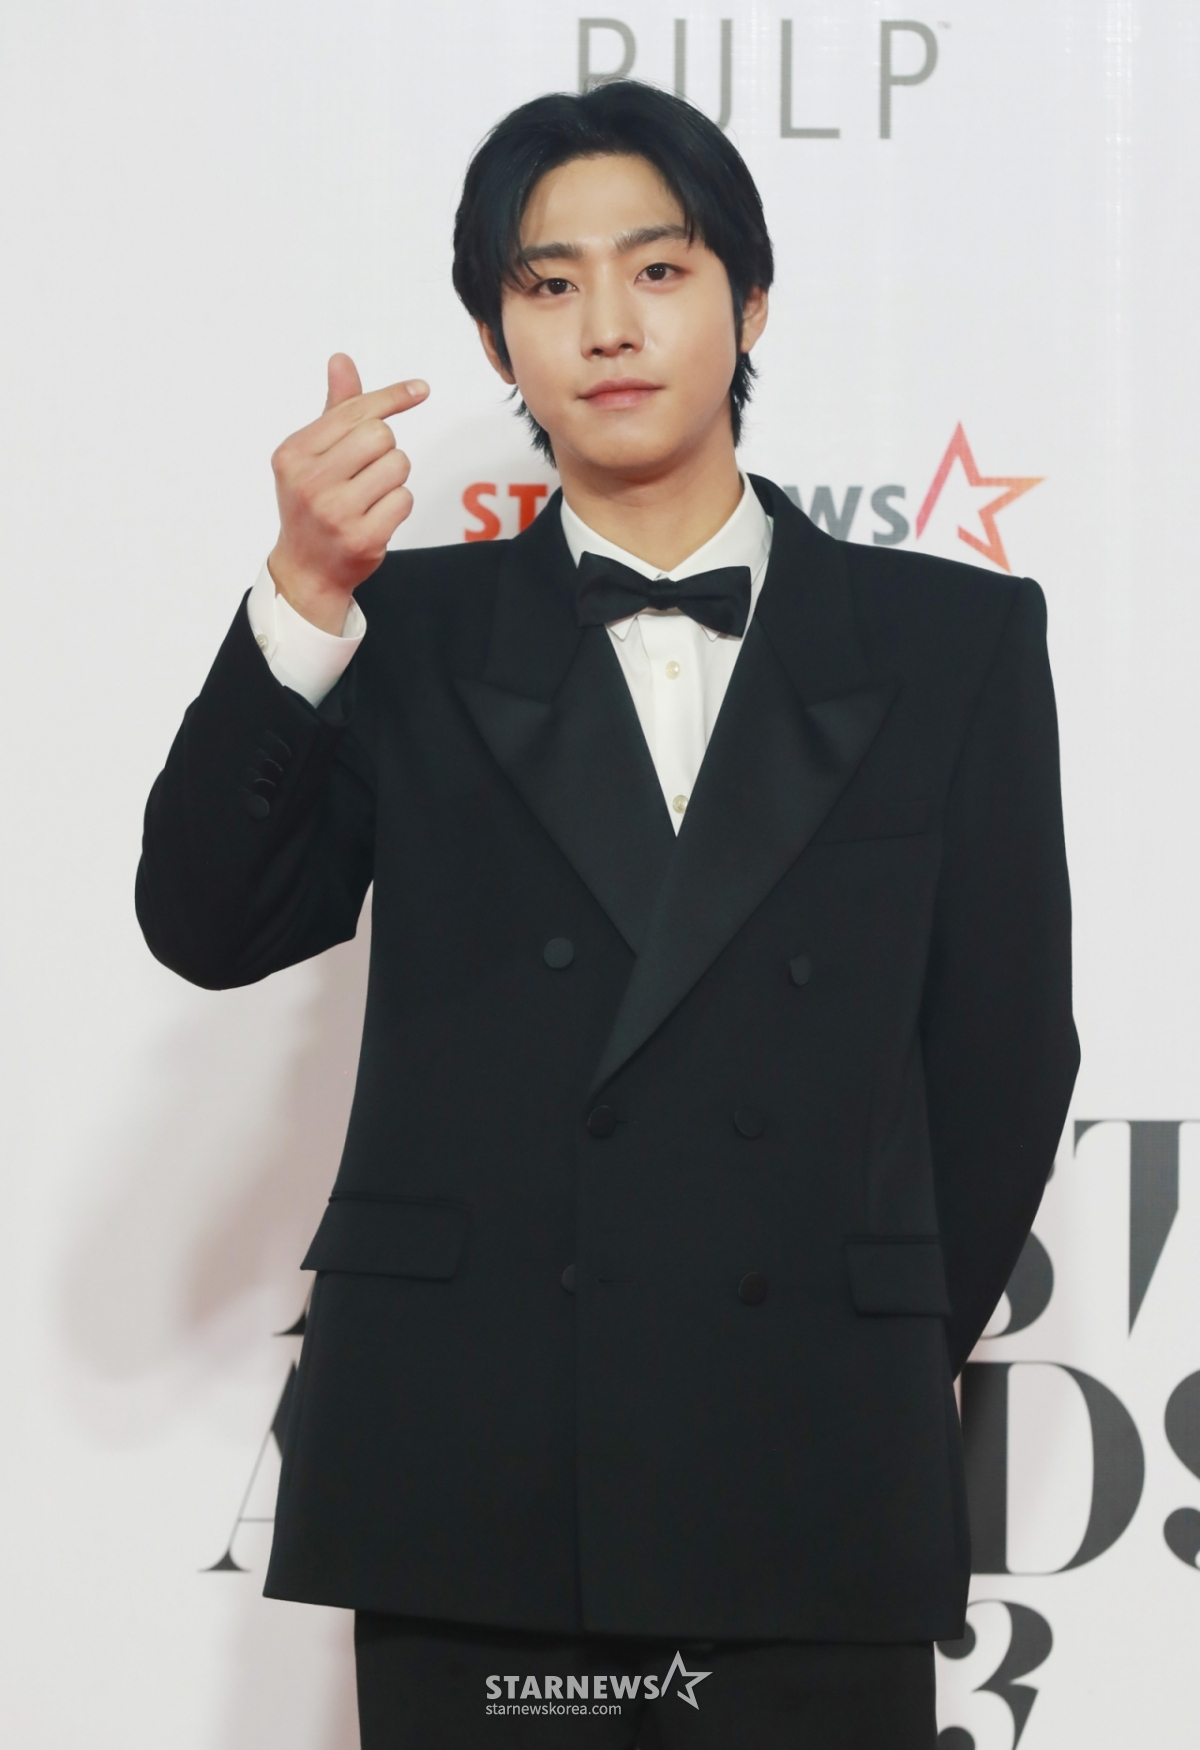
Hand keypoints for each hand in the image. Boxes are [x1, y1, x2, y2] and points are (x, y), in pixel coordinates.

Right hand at [267, 353, 428, 632]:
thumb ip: (333, 410)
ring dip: (394, 477)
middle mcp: (309, 481)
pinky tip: (376, 516)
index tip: (421, 390)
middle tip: (369, 470)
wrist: (306, 569)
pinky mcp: (362, 538)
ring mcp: (335, 512)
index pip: (354, 411)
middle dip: (385, 448)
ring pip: (397, 465)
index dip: (392, 398)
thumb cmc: (312, 503)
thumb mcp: (311, 455)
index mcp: (293, 454)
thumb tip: (342, 359)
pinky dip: (398, 504)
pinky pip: (404, 499)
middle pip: (380, 435)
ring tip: (370, 495)